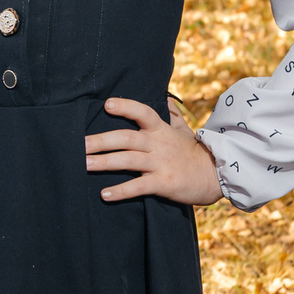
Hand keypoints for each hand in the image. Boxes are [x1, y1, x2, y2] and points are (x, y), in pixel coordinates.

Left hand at [85, 96, 223, 205]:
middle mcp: (158, 144)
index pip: (143, 112)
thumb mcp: (184, 130)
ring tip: (83, 165)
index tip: (107, 104)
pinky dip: (121, 191)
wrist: (215, 176)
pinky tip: (104, 194)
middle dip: (100, 141)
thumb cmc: (194, 153)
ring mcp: (160, 164)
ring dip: (104, 162)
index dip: (126, 107)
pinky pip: (138, 186)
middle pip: (126, 138)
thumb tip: (165, 98)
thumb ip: (172, 115)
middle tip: (79, 145)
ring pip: (127, 160)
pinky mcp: (163, 183)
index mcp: (161, 130)